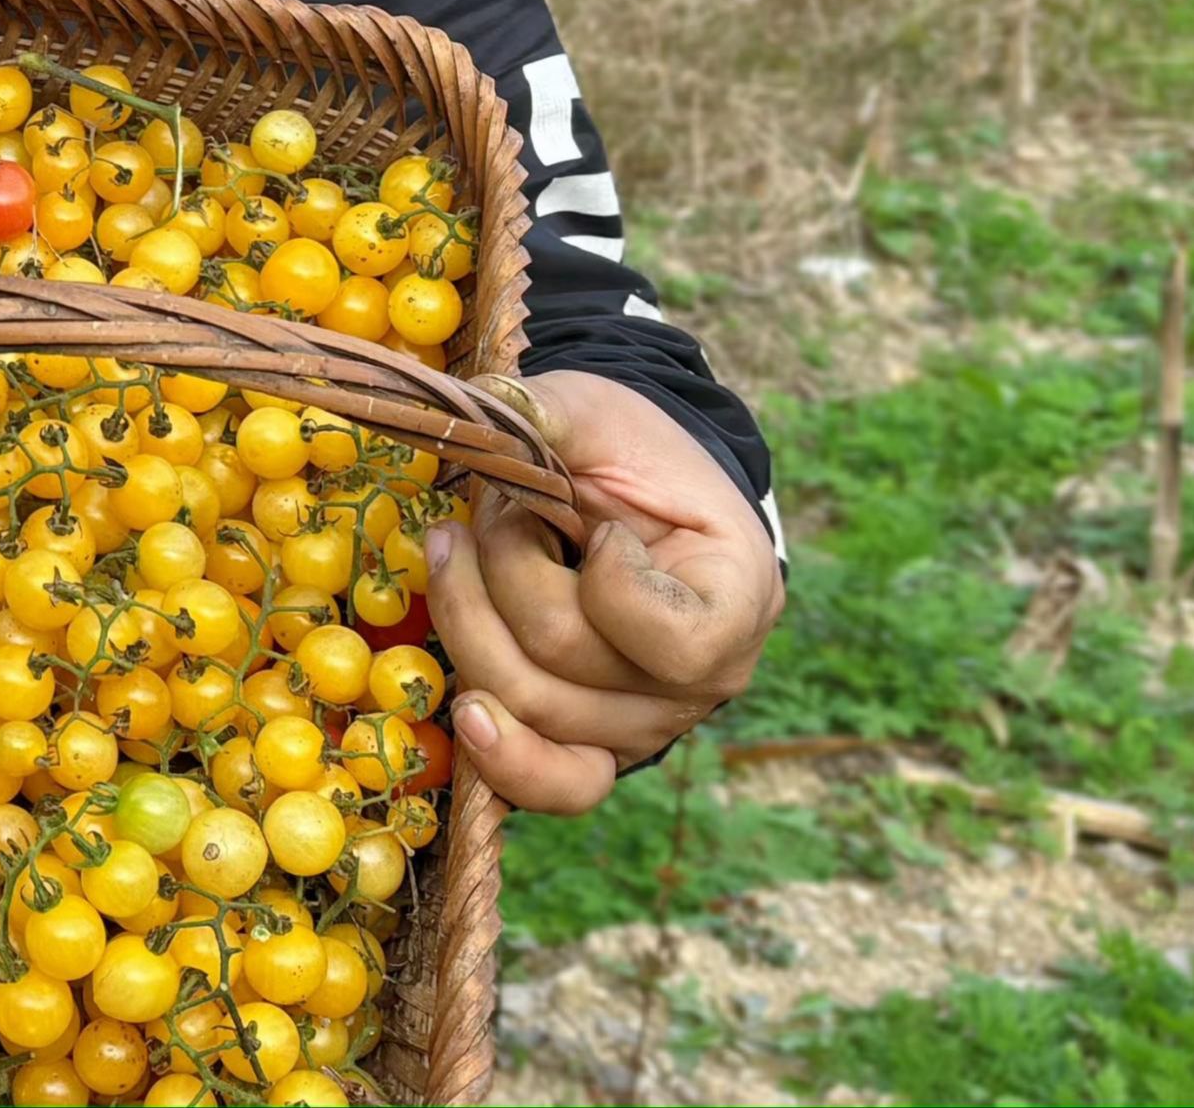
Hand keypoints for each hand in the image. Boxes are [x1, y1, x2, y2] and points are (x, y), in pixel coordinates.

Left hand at [420, 367, 779, 811]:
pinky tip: (467, 711)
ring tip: (455, 550)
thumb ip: (553, 412)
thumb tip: (487, 408)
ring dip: (467, 616)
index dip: (608, 576)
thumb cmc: (628, 454)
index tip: (602, 523)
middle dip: (502, 568)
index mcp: (738, 599)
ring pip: (526, 704)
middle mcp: (705, 682)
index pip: (668, 639)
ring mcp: (648, 724)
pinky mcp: (594, 744)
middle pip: (562, 662)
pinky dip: (503, 757)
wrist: (629, 493)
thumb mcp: (600, 413)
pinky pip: (552, 784)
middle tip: (493, 511)